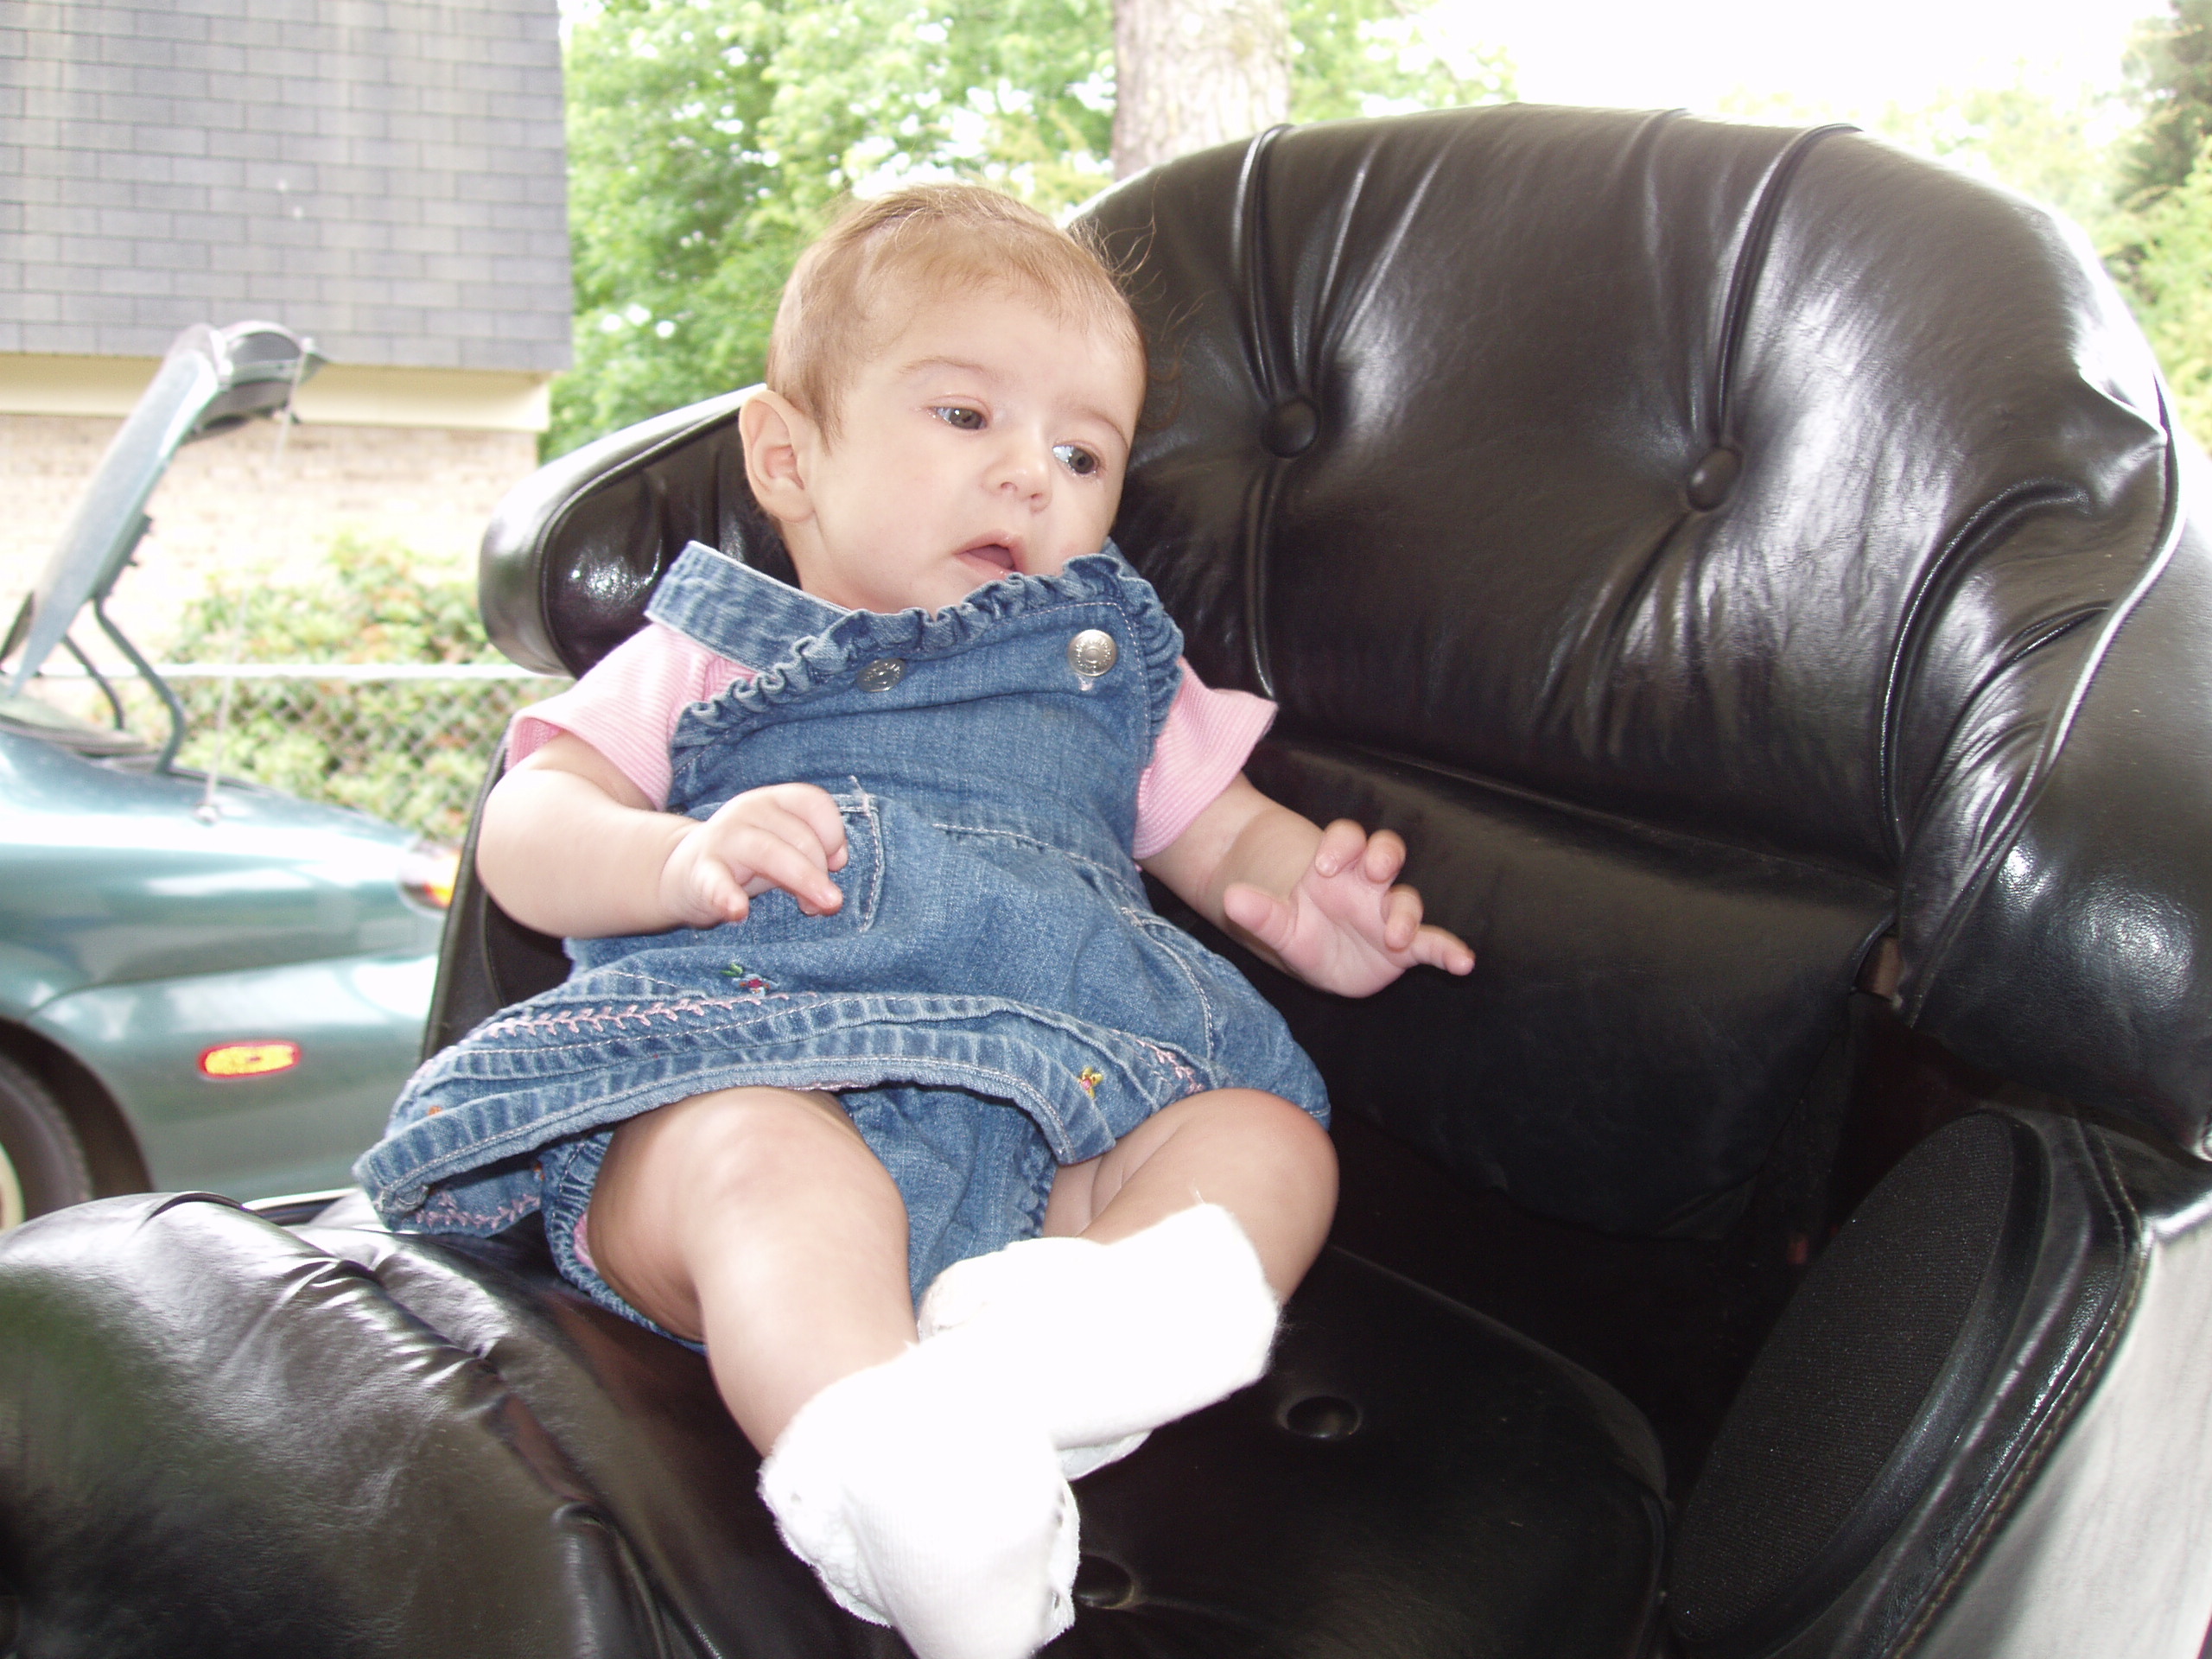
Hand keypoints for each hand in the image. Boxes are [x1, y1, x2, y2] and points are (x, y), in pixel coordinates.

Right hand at [658, 782, 849, 928]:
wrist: (682, 871)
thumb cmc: (746, 859)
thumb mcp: (782, 848)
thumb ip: (813, 853)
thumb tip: (838, 868)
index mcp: (773, 800)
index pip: (814, 802)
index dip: (834, 834)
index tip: (836, 864)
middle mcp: (748, 810)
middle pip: (799, 836)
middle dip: (821, 872)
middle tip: (829, 904)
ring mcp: (722, 840)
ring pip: (769, 853)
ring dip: (801, 880)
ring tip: (815, 908)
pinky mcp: (700, 873)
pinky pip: (716, 882)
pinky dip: (727, 896)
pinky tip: (738, 911)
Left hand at [1220, 820, 1474, 996]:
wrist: (1318, 960)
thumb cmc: (1301, 929)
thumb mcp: (1278, 925)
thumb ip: (1259, 913)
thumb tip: (1231, 899)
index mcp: (1337, 869)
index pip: (1347, 838)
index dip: (1341, 845)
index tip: (1324, 866)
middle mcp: (1369, 885)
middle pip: (1387, 852)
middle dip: (1384, 855)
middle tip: (1374, 871)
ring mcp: (1389, 913)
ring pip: (1408, 898)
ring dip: (1405, 911)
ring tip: (1394, 935)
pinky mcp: (1407, 947)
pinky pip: (1434, 944)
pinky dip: (1451, 951)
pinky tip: (1464, 963)